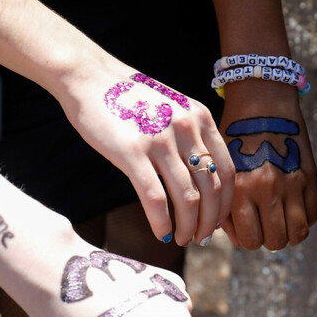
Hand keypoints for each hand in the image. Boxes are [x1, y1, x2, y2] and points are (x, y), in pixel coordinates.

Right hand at [58, 67, 233, 246]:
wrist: (90, 77)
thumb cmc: (130, 100)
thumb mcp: (173, 110)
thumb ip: (191, 139)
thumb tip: (202, 182)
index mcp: (201, 118)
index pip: (227, 172)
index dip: (225, 204)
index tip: (217, 222)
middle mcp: (186, 128)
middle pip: (212, 189)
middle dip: (209, 222)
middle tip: (200, 238)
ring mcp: (160, 140)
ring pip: (188, 198)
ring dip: (187, 227)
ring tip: (181, 239)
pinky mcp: (131, 152)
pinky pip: (155, 198)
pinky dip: (161, 222)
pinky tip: (161, 234)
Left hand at [219, 80, 316, 249]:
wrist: (262, 103)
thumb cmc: (237, 137)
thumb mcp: (224, 172)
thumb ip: (228, 208)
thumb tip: (239, 240)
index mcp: (239, 189)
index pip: (249, 240)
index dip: (249, 241)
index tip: (250, 231)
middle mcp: (266, 190)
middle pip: (275, 241)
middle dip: (269, 240)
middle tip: (267, 228)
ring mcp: (291, 184)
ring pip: (297, 233)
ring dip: (289, 234)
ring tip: (282, 223)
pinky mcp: (310, 176)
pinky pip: (312, 214)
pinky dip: (305, 218)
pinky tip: (295, 208)